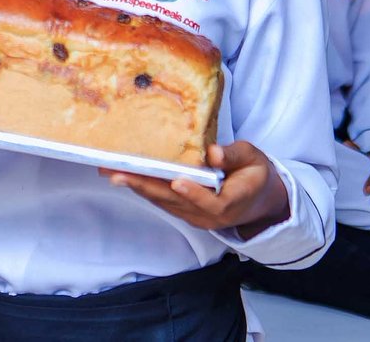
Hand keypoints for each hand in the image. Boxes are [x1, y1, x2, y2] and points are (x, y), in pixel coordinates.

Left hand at [101, 141, 289, 238]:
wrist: (259, 200)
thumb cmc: (255, 175)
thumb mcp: (254, 159)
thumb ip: (234, 156)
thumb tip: (214, 153)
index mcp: (230, 204)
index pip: (210, 202)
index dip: (194, 193)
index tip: (178, 180)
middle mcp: (208, 216)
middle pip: (173, 201)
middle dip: (144, 185)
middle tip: (117, 173)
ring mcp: (193, 216)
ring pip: (162, 201)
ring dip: (136, 186)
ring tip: (110, 171)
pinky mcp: (183, 211)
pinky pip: (161, 200)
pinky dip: (143, 187)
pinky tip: (124, 176)